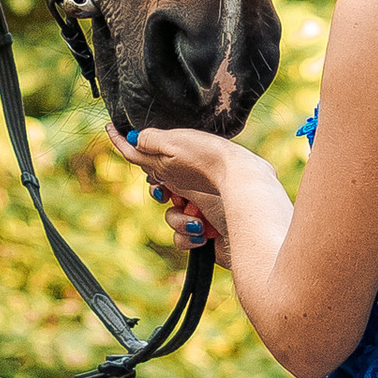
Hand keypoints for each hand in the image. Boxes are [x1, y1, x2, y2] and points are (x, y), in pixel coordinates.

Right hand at [107, 121, 240, 257]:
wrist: (247, 195)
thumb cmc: (214, 163)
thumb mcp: (176, 143)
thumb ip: (150, 140)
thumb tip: (130, 137)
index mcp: (186, 162)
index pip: (155, 159)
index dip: (138, 159)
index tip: (129, 156)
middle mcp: (194, 184)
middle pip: (161, 193)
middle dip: (160, 196)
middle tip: (166, 194)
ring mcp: (201, 208)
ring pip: (170, 219)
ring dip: (178, 219)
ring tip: (198, 218)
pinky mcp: (207, 232)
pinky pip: (182, 239)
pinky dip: (189, 236)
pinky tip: (205, 231)